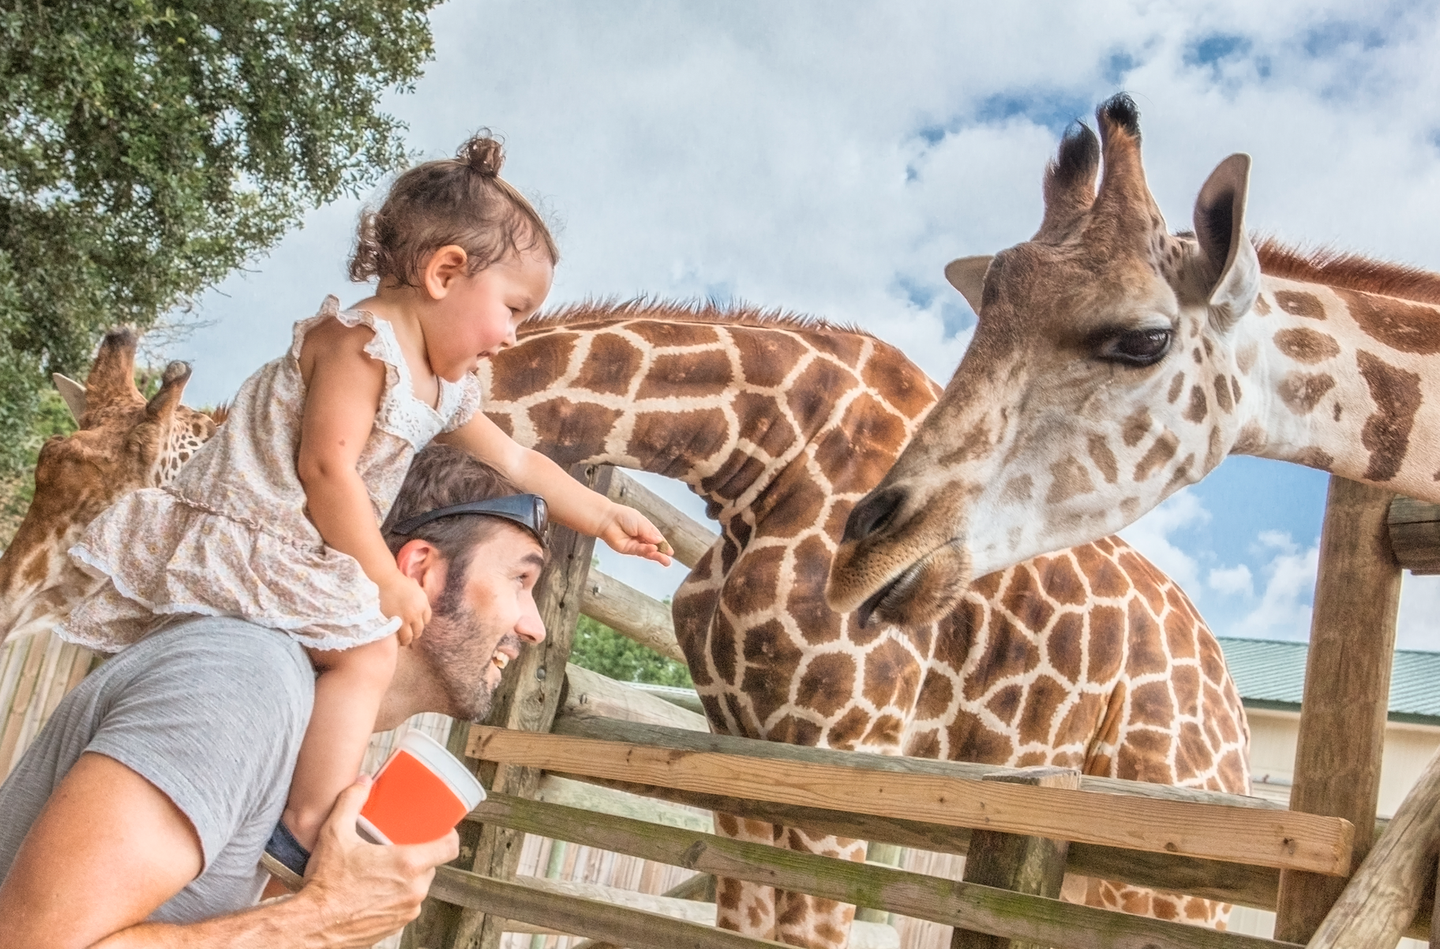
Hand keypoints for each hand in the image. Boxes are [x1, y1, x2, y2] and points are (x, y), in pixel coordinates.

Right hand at [291, 776, 459, 946]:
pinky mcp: (396, 926)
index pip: (449, 847)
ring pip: (418, 886)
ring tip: (387, 867)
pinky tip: (378, 889)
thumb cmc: (326, 884)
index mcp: (408, 864)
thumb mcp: (335, 834)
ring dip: (407, 877)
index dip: (449, 835)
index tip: (442, 829)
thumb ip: (350, 802)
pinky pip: (405, 905)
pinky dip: (396, 896)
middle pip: (431, 865)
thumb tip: (362, 782)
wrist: (313, 926)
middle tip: (402, 845)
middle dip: (419, 855)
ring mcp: (406, 910)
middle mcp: (414, 890)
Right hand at [378, 572, 429, 644]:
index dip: (420, 623)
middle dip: (415, 634)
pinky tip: (394, 639)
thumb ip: (421, 598)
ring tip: (402, 642)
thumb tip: (422, 603)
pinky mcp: (394, 622)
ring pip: (409, 637)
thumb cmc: (399, 581)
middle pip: (419, 630)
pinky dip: (396, 639)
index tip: (415, 625)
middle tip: (409, 636)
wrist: (386, 580)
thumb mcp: (416, 588)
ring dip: (406, 640)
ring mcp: (405, 618)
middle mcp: (416, 613)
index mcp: (423, 604)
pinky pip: (397, 636)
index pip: (427, 620)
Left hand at [598, 503, 672, 565]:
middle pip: (653, 547)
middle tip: (668, 559)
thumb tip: (659, 541)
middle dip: (661, 553)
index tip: (670, 552)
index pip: (657, 538)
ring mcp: (634, 544)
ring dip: (656, 556)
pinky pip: (639, 551)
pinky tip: (653, 549)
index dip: (664, 544)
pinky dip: (647, 550)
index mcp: (645, 528)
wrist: (607, 519)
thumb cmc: (623, 517)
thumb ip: (650, 533)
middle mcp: (640, 537)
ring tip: (665, 560)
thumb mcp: (641, 522)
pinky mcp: (627, 549)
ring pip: (647, 552)